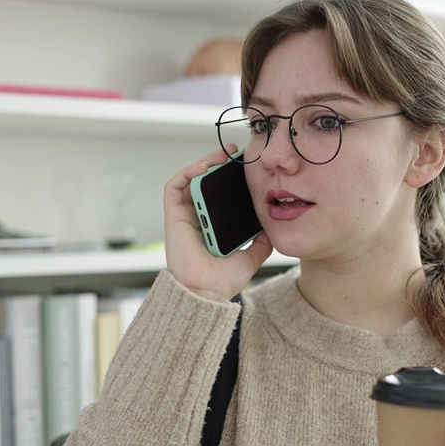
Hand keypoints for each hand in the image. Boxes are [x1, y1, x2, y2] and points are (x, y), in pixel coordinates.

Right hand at [163, 146, 272, 301]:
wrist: (207, 293)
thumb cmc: (222, 282)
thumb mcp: (251, 257)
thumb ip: (260, 243)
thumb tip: (271, 229)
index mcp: (211, 227)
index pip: (217, 196)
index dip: (227, 179)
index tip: (244, 166)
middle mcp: (196, 220)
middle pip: (204, 184)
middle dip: (217, 164)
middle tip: (235, 153)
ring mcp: (184, 217)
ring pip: (189, 181)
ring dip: (204, 163)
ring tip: (223, 154)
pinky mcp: (173, 217)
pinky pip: (174, 187)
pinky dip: (187, 173)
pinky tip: (204, 166)